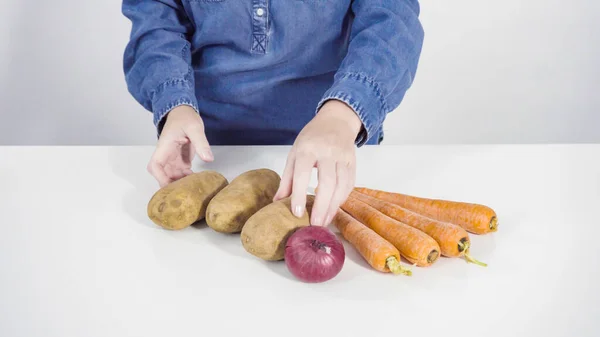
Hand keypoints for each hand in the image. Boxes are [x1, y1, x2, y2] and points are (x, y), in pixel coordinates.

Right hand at [147, 105, 212, 186]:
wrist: (183, 112)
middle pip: (162, 174)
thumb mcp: (195, 128)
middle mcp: (166, 155)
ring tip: (193, 186)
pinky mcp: (180, 160)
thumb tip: (208, 159)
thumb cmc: (184, 117)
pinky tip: (196, 180)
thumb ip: (201, 143)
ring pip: (171, 175)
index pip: (155, 165)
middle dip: (171, 184)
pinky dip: (186, 178)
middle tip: (185, 190)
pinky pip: (180, 173)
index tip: (170, 185)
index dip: (160, 177)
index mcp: (165, 147)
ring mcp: (172, 158)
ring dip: (180, 182)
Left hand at [273, 100, 362, 225]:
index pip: (303, 173)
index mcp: (308, 149)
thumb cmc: (311, 139)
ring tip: (324, 222)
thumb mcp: (294, 153)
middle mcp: (327, 152)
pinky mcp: (353, 162)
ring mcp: (342, 157)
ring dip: (333, 207)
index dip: (300, 194)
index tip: (297, 212)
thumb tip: (278, 202)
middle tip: (315, 225)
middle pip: (327, 182)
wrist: (336, 121)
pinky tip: (333, 210)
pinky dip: (342, 199)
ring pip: (341, 185)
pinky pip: (349, 184)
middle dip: (321, 206)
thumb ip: (288, 178)